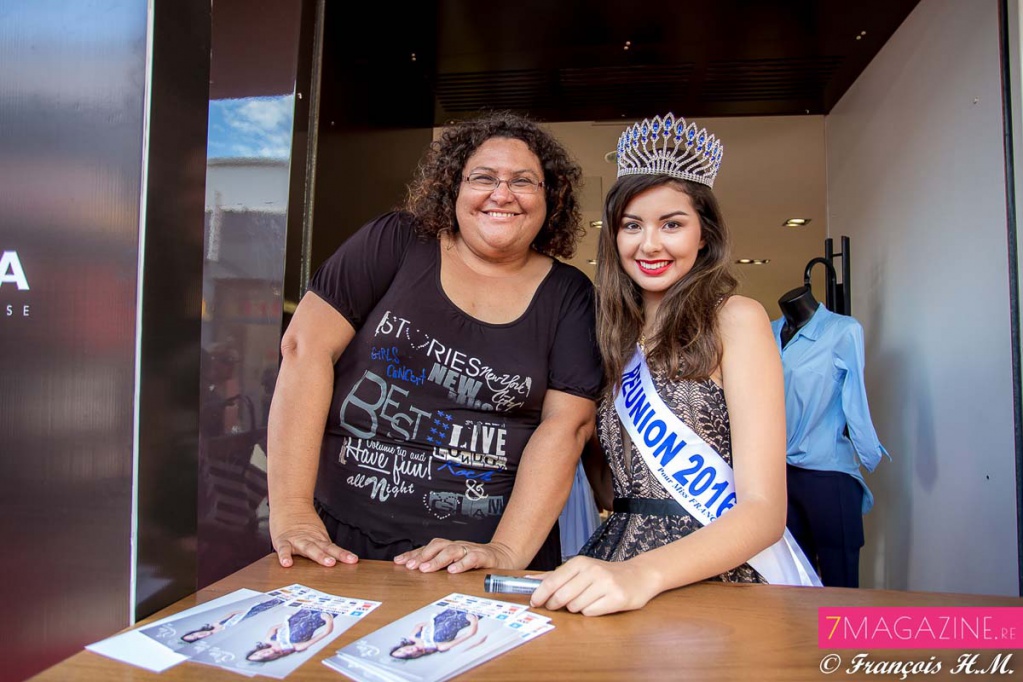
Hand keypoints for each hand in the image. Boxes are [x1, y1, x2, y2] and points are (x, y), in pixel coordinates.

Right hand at [269, 503, 357, 567]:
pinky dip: (284, 556)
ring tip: (328, 562)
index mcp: (319, 539)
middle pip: (324, 548)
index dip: (343, 554)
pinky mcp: (282, 541)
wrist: (289, 503)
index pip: (333, 548)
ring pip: (309, 548)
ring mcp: (297, 540)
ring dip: (319, 555)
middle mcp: (310, 540)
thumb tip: (339, 559)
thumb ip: (325, 546)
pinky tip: (286, 563)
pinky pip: (283, 549)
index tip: (353, 560)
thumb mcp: (317, 533)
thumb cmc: (302, 523)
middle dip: (333, 555)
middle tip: (341, 561)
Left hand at [394, 538, 515, 573]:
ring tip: (426, 569)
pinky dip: (462, 564)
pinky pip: (472, 558)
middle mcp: (458, 546)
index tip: (399, 561)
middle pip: (438, 545)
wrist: (504, 556)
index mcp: (449, 548)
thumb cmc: (476, 561)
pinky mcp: (484, 557)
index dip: (413, 554)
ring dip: (437, 560)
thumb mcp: (455, 563)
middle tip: (411, 566)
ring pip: (452, 550)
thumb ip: (439, 565)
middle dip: (423, 555)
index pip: (428, 548)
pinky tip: (453, 571)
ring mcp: (470, 550)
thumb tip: (415, 570)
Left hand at [529, 556, 656, 615]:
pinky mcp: (616, 598)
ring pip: (575, 607)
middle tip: (557, 606)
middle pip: (561, 596)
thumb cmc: (605, 574)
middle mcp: (592, 571)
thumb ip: (555, 576)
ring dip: (575, 608)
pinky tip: (598, 604)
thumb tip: (529, 582)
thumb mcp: (581, 569)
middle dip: (556, 605)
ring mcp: (605, 584)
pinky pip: (591, 612)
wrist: (639, 575)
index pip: (552, 581)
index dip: (540, 594)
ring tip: (585, 600)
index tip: (534, 602)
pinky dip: (590, 612)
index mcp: (580, 562)